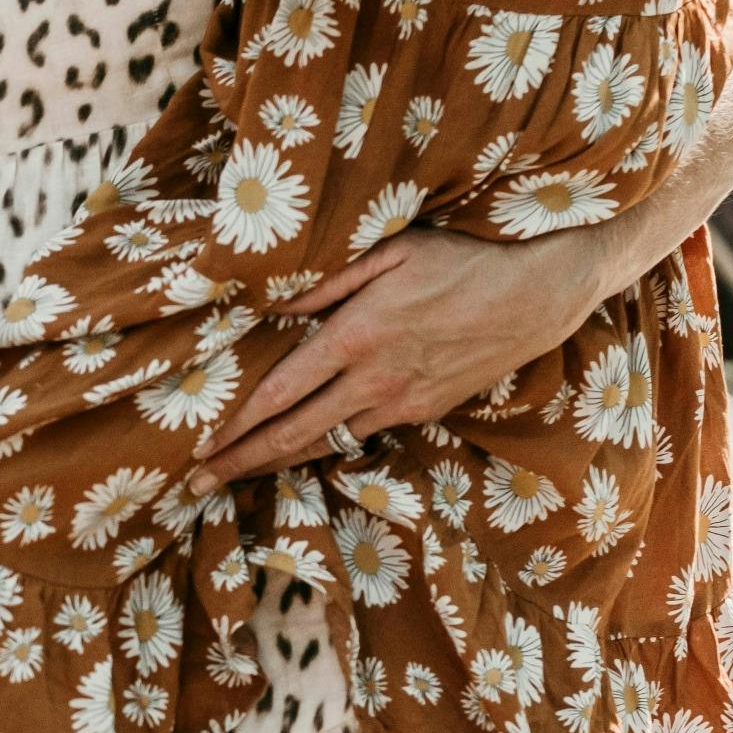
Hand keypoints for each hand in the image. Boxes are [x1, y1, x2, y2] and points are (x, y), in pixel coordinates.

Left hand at [183, 226, 603, 494]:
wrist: (536, 296)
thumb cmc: (459, 260)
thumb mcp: (390, 251)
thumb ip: (326, 280)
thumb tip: (272, 301)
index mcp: (357, 336)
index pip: (281, 392)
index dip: (237, 423)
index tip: (200, 442)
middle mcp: (374, 380)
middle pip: (294, 432)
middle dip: (241, 460)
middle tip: (196, 480)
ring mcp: (402, 402)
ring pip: (327, 442)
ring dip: (277, 461)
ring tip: (235, 474)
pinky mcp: (424, 411)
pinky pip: (362, 434)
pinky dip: (324, 446)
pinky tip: (298, 449)